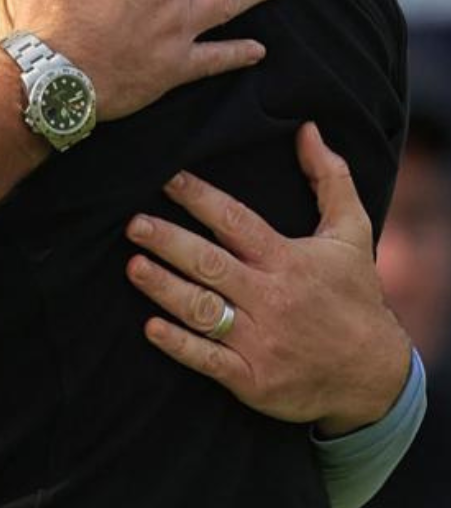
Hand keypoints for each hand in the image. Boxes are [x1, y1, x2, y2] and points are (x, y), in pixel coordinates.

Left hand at [125, 123, 411, 431]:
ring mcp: (261, 340)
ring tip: (133, 266)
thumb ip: (330, 178)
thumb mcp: (352, 233)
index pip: (235, 222)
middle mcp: (271, 297)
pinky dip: (179, 344)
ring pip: (203, 309)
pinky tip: (151, 327)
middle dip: (169, 242)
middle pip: (211, 264)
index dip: (199, 198)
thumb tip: (307, 129)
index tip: (166, 179)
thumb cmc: (355, 295)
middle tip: (133, 223)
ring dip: (164, 288)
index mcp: (288, 259)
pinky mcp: (253, 378)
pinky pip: (208, 359)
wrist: (374, 375)